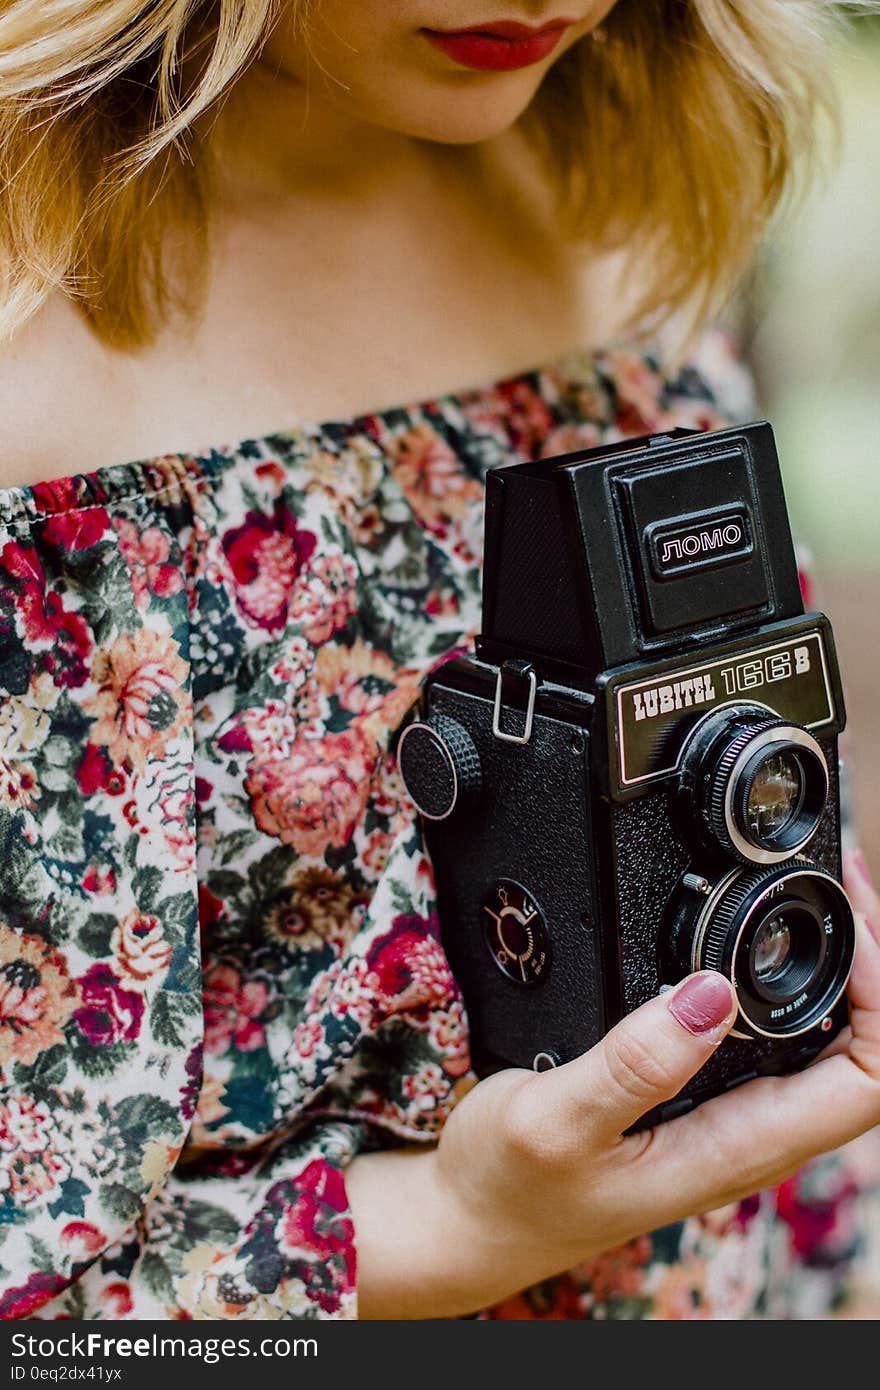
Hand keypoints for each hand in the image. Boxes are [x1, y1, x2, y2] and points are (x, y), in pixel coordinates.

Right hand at [349, 852, 879, 1317]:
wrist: (470, 1222)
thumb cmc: (507, 1187)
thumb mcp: (554, 1121)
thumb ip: (633, 1064)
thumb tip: (712, 992)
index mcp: (733, 1148)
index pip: (865, 1083)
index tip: (848, 925)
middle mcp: (745, 1136)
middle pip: (862, 1056)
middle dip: (869, 966)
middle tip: (840, 882)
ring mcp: (725, 1118)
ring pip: (821, 1047)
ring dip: (834, 972)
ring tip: (819, 897)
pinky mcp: (696, 1100)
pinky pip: (769, 1043)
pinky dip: (779, 984)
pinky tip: (747, 943)